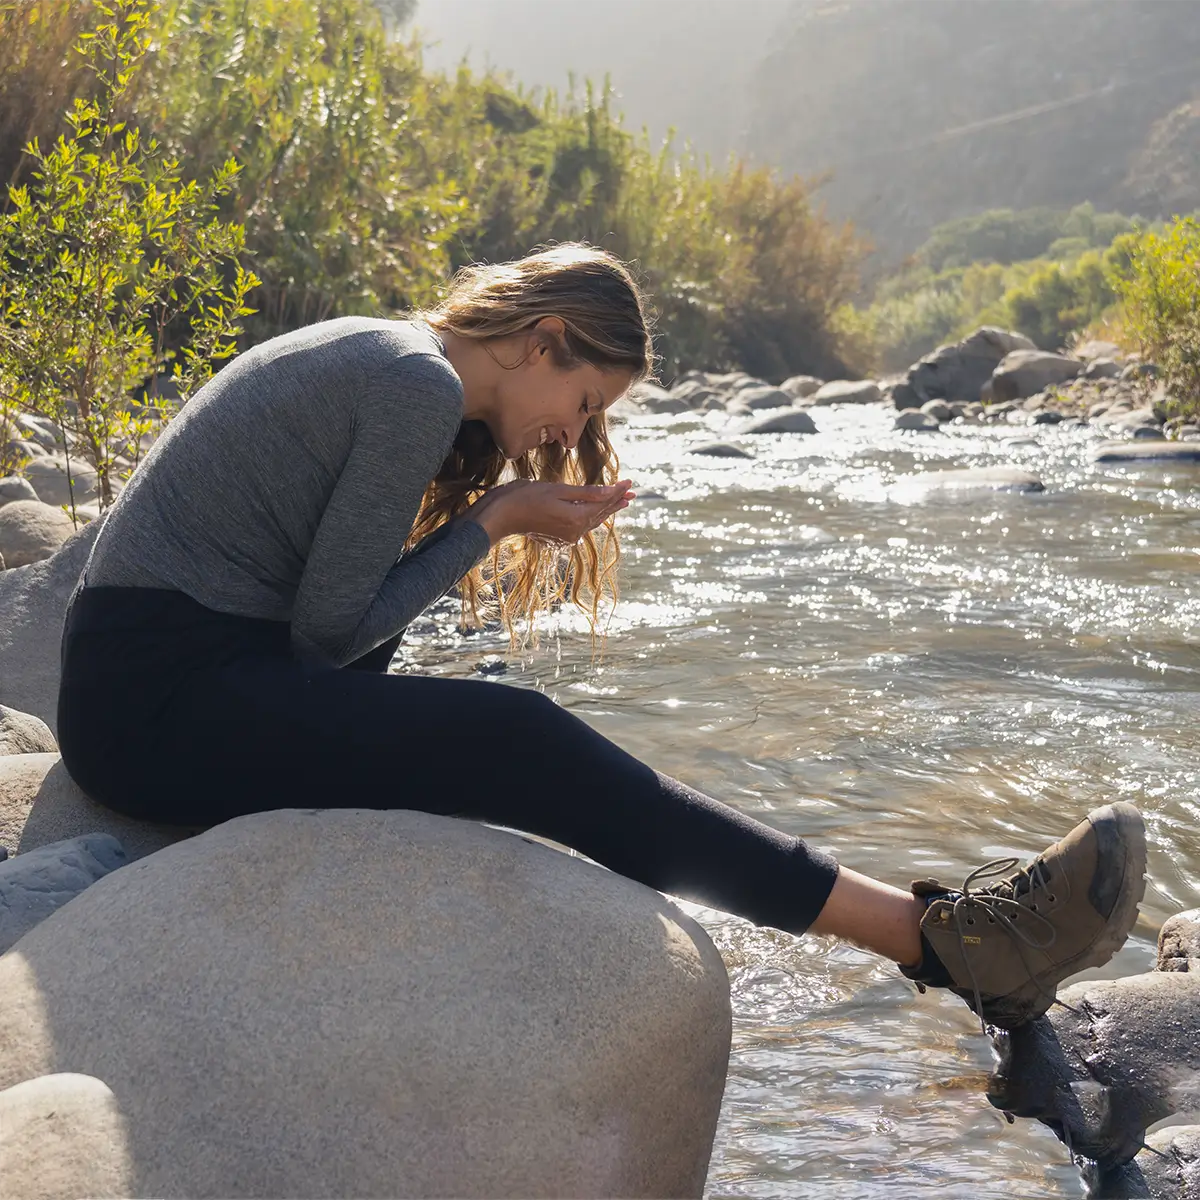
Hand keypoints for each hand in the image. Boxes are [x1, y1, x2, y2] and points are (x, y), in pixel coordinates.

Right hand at [466, 479, 633, 545]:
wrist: (501, 516)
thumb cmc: (526, 497)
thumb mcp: (558, 490)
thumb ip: (586, 493)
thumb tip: (610, 492)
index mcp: (576, 518)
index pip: (603, 502)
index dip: (617, 490)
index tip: (630, 482)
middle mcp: (575, 531)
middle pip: (601, 513)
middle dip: (616, 501)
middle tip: (632, 492)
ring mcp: (567, 536)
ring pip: (592, 520)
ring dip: (606, 510)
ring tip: (620, 501)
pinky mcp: (559, 537)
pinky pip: (581, 525)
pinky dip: (591, 516)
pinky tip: (596, 511)